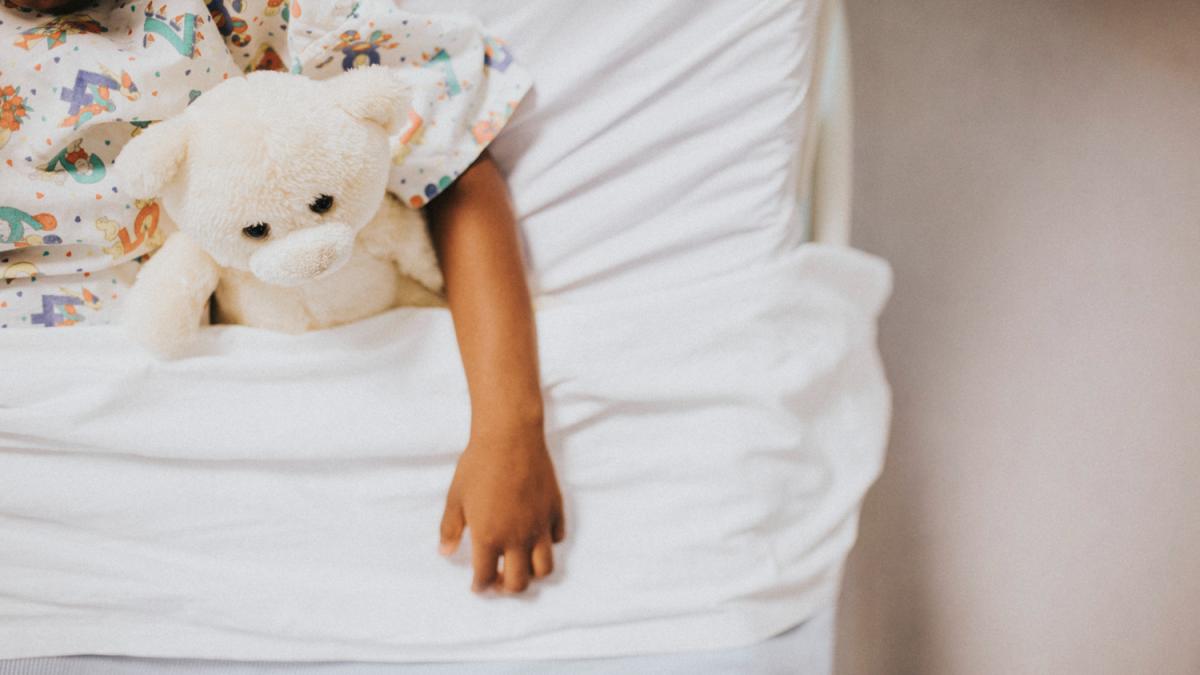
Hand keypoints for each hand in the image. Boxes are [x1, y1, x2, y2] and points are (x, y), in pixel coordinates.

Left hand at [439, 426, 564, 593]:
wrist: (510, 437)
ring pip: (544, 568)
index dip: (480, 586)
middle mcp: (518, 538)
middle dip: (507, 587)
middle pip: (519, 583)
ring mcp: (540, 526)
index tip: (478, 585)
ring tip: (520, 563)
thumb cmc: (478, 465)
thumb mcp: (455, 498)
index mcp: (489, 537)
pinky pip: (557, 539)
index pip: (486, 578)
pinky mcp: (555, 510)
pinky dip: (547, 544)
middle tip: (499, 578)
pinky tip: (535, 534)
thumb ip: (450, 529)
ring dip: (531, 573)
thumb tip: (445, 552)